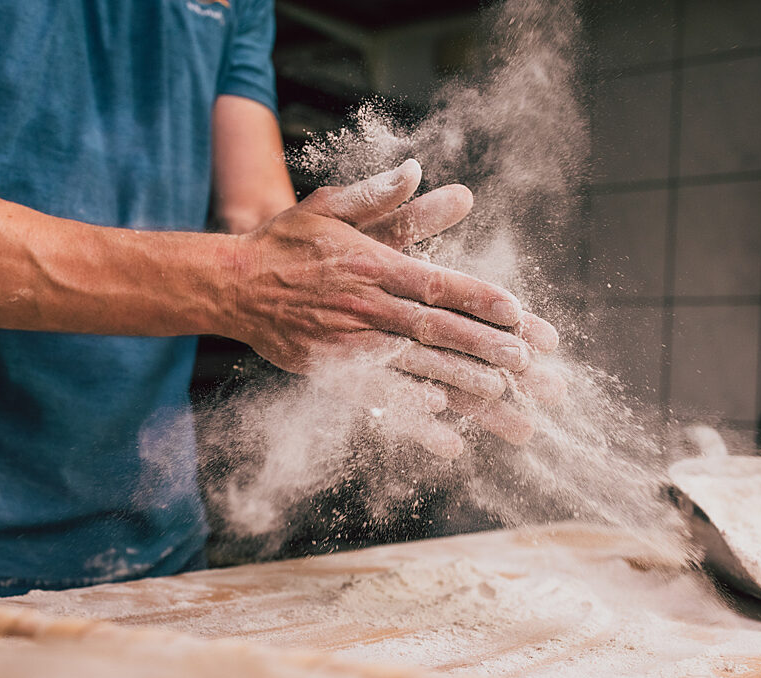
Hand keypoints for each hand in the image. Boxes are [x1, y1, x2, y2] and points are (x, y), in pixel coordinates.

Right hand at [225, 159, 560, 455]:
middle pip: (433, 328)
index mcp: (370, 266)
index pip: (435, 282)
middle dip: (483, 346)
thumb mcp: (328, 206)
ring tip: (503, 396)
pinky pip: (376, 396)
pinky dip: (409, 412)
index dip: (479, 298)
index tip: (517, 312)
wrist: (232, 285)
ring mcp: (347, 343)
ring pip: (413, 365)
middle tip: (527, 362)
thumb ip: (376, 194)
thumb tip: (416, 169)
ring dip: (460, 382)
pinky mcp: (330, 371)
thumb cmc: (287, 243)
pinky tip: (440, 425)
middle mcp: (364, 306)